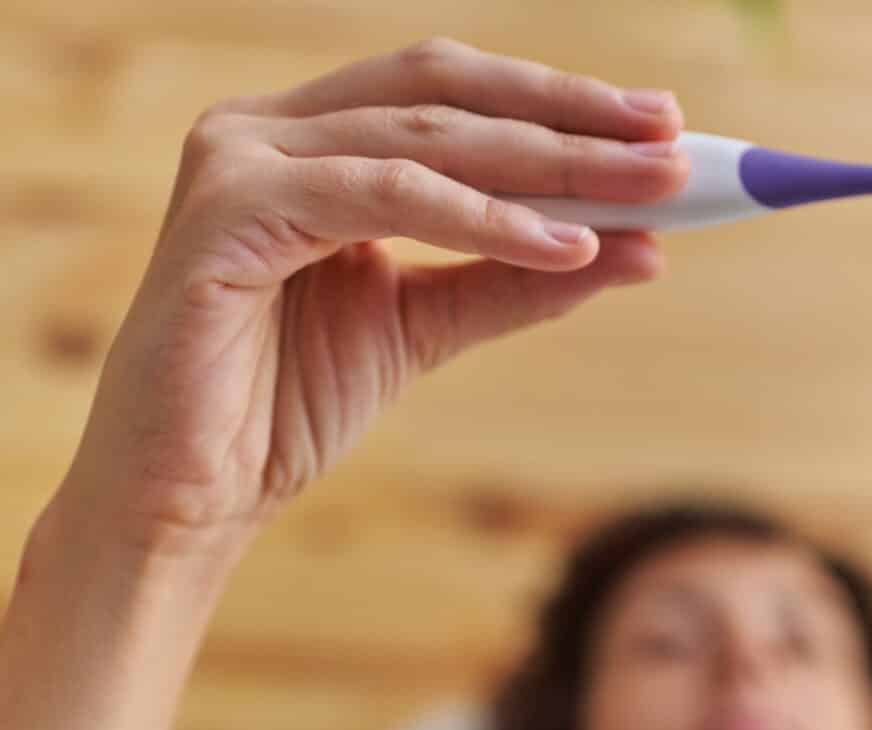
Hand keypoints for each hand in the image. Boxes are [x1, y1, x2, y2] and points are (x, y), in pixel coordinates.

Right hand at [60, 38, 687, 556]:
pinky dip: (484, 220)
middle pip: (453, 94)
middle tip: (677, 145)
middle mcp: (272, 128)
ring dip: (555, 166)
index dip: (564, 105)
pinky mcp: (230, 210)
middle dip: (576, 121)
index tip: (665, 129)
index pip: (459, 97)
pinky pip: (386, 195)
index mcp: (315, 140)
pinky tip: (568, 249)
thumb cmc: (289, 403)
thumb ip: (519, 278)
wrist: (194, 493)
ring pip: (430, 136)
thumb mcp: (428, 326)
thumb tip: (643, 247)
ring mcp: (244, 159)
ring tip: (650, 194)